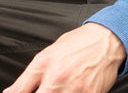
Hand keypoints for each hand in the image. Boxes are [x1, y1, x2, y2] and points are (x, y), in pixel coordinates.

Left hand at [3, 23, 125, 92]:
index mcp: (44, 65)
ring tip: (60, 91)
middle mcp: (58, 77)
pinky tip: (72, 91)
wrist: (105, 40)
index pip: (22, 91)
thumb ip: (26, 78)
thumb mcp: (47, 55)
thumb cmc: (77, 44)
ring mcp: (75, 89)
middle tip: (46, 91)